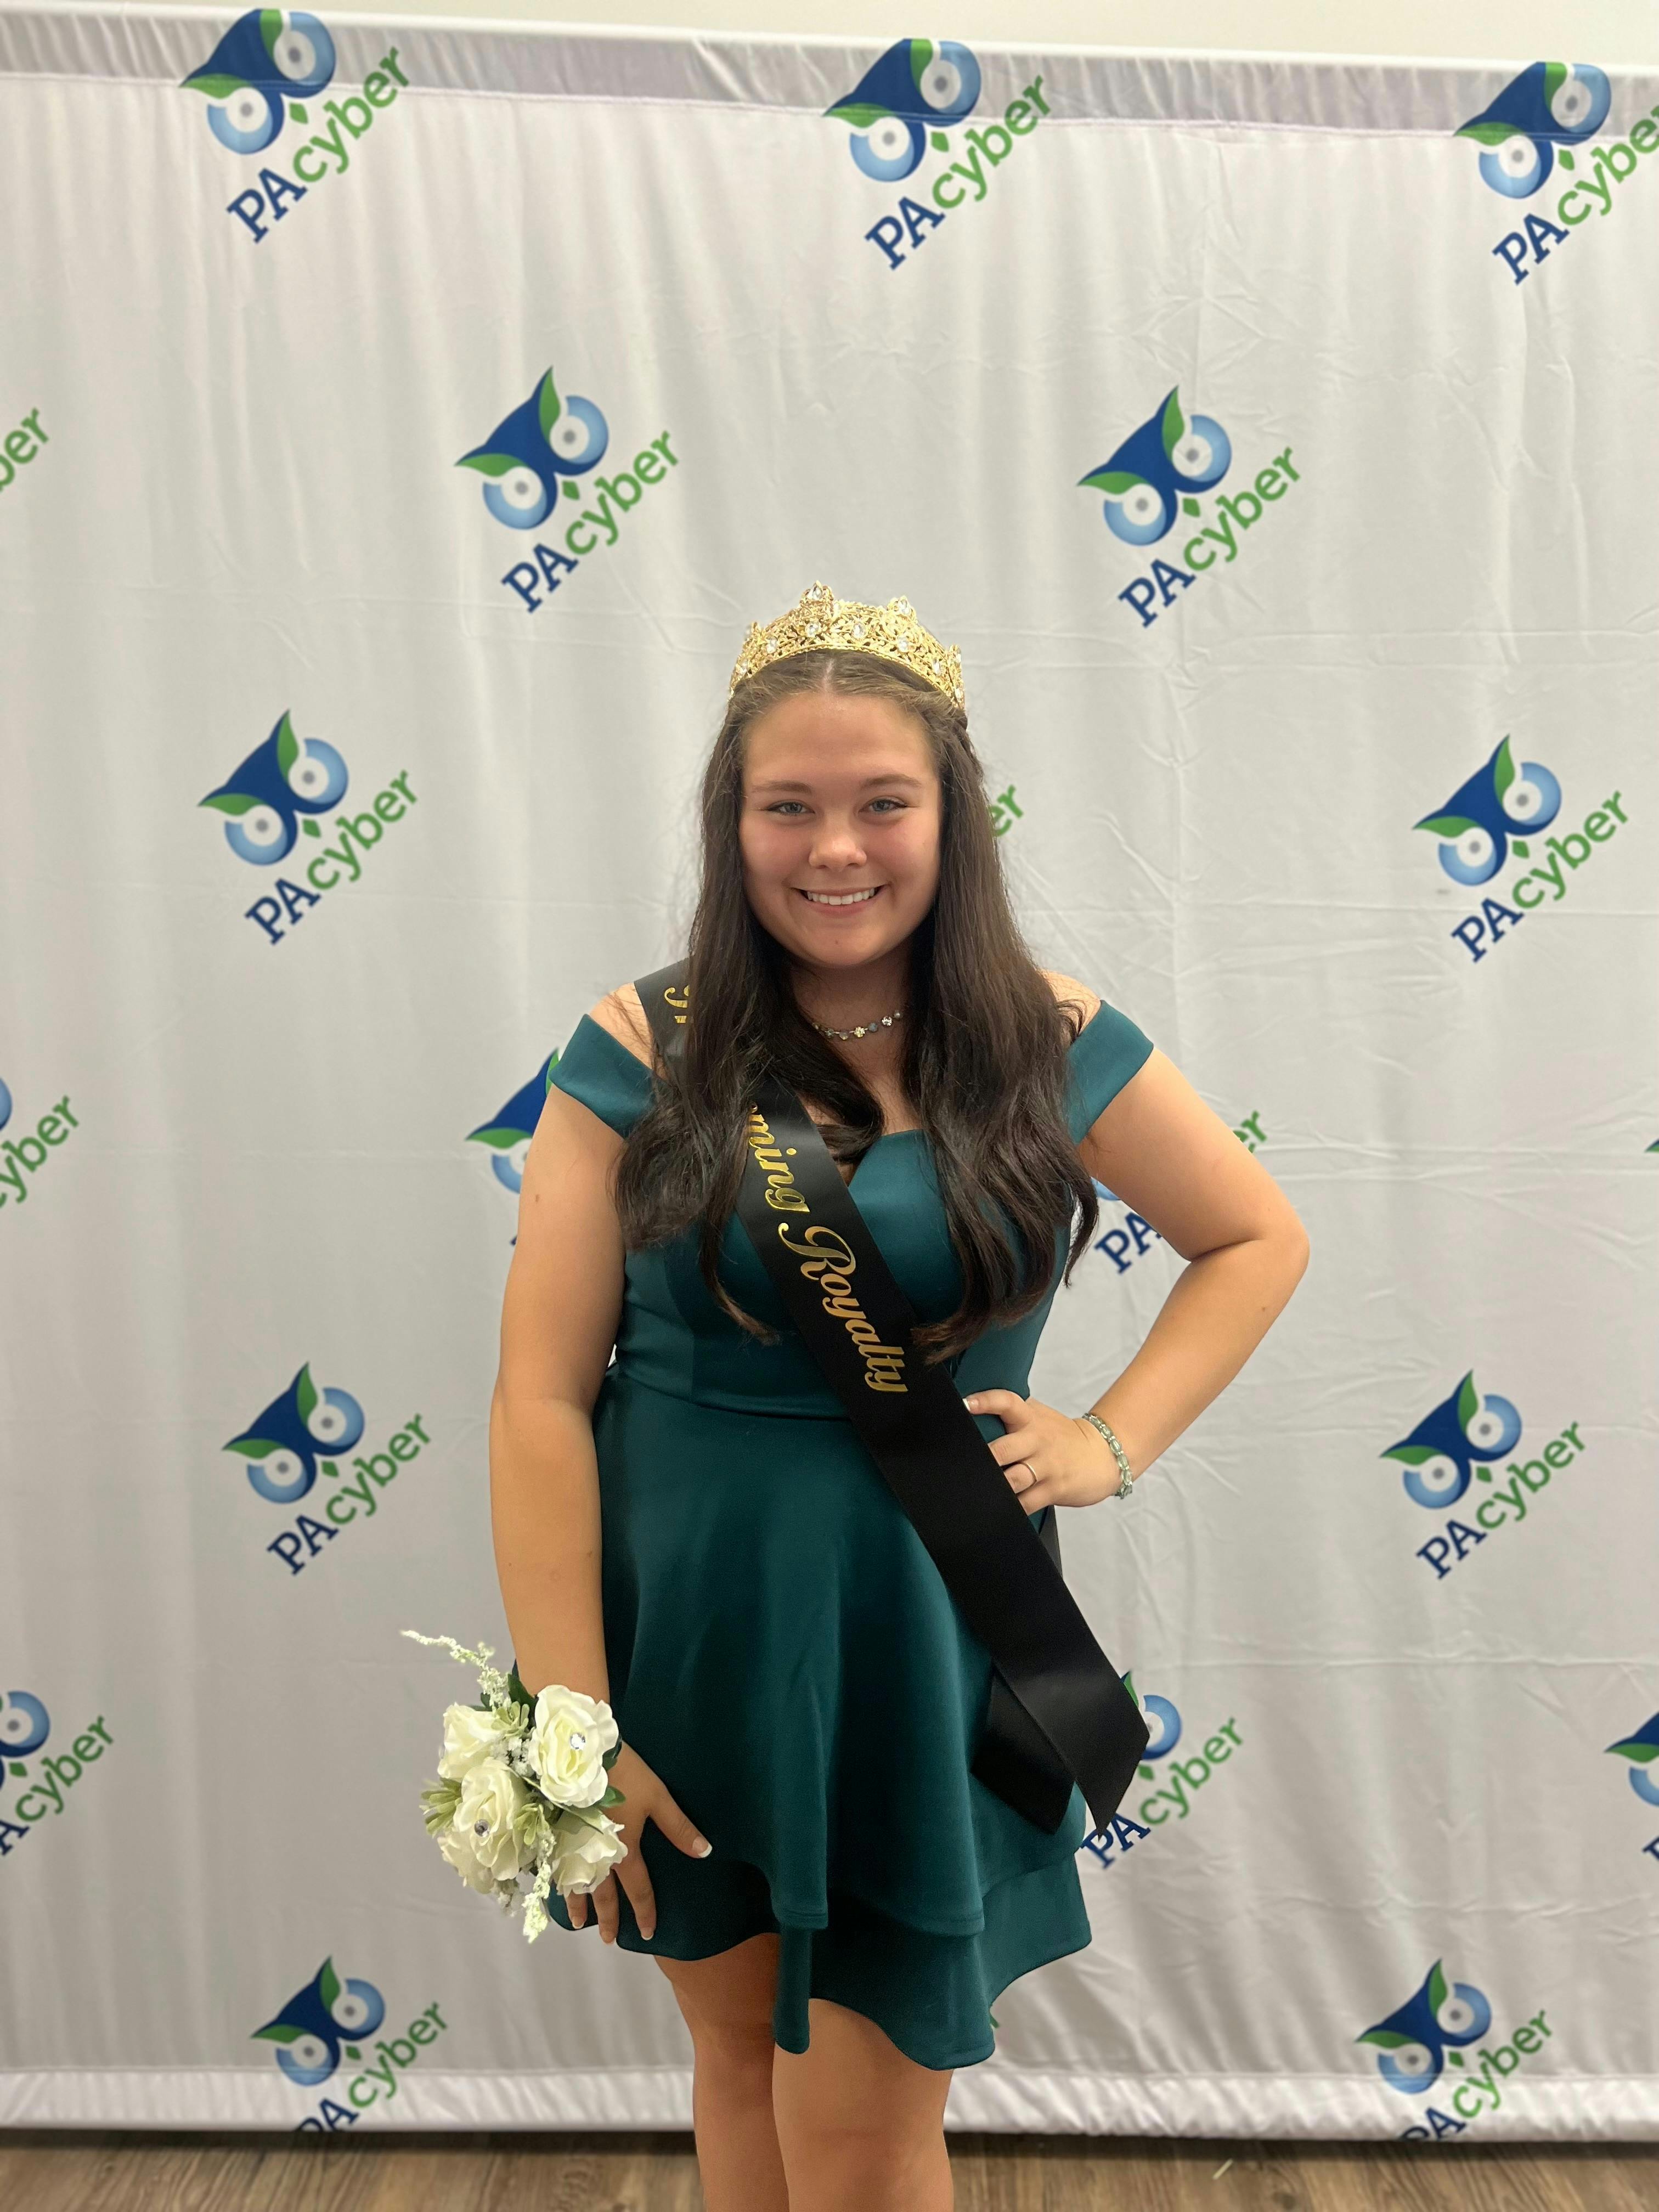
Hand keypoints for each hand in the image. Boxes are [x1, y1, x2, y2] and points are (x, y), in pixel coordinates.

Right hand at [568, 1742, 709, 1944]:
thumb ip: (679, 1827)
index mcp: (624, 1851)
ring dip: (581, 1906)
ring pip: (577, 1887)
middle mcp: (597, 1858)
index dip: (645, 1912)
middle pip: (605, 1896)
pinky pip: (557, 1869)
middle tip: (610, 1941)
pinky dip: (559, 1884)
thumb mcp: (658, 1797)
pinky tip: (557, 1888)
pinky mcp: (556, 1836)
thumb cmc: (624, 1775)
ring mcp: (573, 1849)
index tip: (648, 1933)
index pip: (638, 1890)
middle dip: (610, 1919)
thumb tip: (705, 1852)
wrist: (580, 1754)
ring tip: (580, 1925)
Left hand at [964, 1388, 1126, 1510]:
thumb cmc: (1061, 1437)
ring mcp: (1046, 1466)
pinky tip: (996, 1509)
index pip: (1007, 1402)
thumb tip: (969, 1407)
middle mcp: (1037, 1440)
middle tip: (963, 1464)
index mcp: (1030, 1418)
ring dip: (994, 1486)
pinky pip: (1025, 1503)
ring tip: (975, 1490)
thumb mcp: (1039, 1416)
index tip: (965, 1404)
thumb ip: (1011, 1413)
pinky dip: (1009, 1508)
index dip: (986, 1401)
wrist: (1102, 1455)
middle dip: (984, 1459)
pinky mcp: (1053, 1490)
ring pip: (1012, 1479)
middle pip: (1003, 1449)